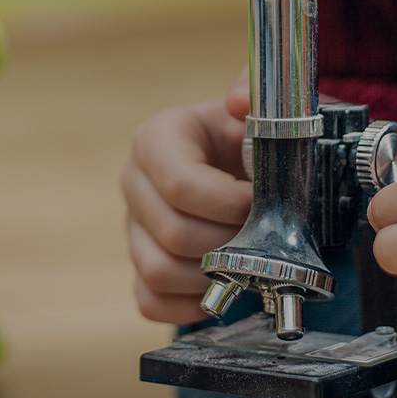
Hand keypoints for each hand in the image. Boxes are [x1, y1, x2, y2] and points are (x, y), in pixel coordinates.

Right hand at [122, 71, 251, 323]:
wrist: (248, 163)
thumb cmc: (255, 137)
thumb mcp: (263, 106)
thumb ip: (256, 92)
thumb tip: (236, 101)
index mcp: (158, 138)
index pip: (180, 184)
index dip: (229, 205)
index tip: (262, 203)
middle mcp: (135, 181)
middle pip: (172, 233)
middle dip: (229, 242)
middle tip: (262, 235)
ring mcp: (133, 227)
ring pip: (159, 271)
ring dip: (212, 275)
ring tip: (245, 260)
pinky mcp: (140, 265)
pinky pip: (150, 301)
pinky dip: (189, 305)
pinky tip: (222, 287)